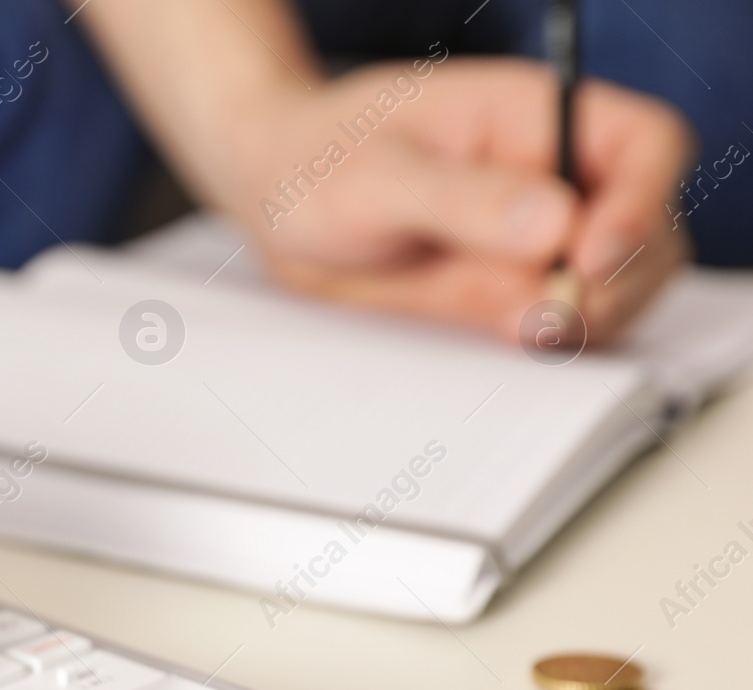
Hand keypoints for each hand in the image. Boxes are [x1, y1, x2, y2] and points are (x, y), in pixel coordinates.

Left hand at [211, 57, 695, 342]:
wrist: (269, 195)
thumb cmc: (315, 160)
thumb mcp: (373, 178)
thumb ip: (461, 200)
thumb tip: (554, 226)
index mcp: (536, 118)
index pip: (643, 147)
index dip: (640, 203)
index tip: (589, 257)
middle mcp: (553, 178)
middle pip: (646, 231)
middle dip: (619, 282)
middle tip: (553, 318)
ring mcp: (537, 240)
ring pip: (615, 288)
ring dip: (592, 321)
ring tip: (527, 331)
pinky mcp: (508, 291)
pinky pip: (558, 324)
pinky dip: (552, 345)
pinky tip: (514, 344)